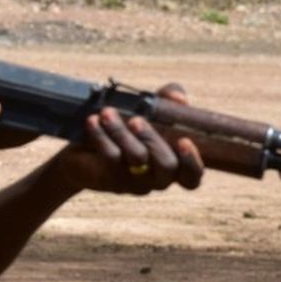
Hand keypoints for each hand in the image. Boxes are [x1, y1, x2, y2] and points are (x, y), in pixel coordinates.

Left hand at [47, 83, 203, 194]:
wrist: (87, 148)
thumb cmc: (130, 127)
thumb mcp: (152, 109)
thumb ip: (169, 99)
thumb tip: (179, 99)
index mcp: (174, 165)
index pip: (192, 178)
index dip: (193, 163)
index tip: (184, 141)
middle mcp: (158, 178)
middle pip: (167, 167)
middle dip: (154, 140)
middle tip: (136, 120)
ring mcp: (134, 182)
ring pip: (137, 160)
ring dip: (122, 133)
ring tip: (107, 113)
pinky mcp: (110, 179)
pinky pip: (110, 158)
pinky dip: (101, 136)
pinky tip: (93, 121)